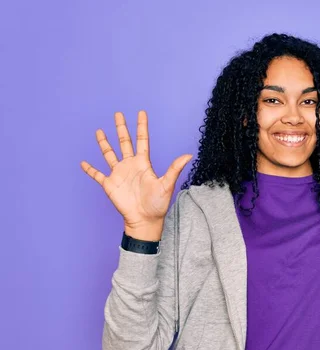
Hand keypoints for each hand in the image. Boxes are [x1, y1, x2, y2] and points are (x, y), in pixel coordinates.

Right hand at [80, 111, 192, 233]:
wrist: (145, 220)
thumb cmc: (158, 204)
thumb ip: (175, 169)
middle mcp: (130, 165)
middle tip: (118, 114)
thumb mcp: (167, 184)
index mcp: (143, 163)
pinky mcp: (110, 184)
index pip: (142, 140)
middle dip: (121, 128)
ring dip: (104, 143)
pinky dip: (89, 169)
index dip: (141, 126)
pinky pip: (97, 175)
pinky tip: (83, 162)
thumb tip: (189, 155)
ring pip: (109, 154)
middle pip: (124, 142)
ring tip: (99, 131)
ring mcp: (119, 174)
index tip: (141, 112)